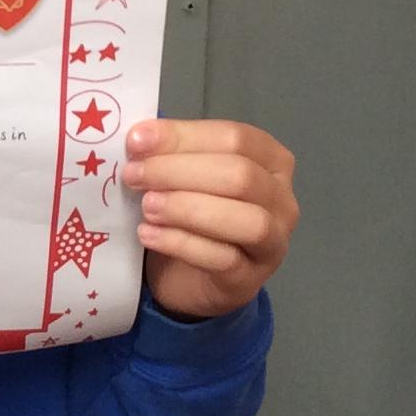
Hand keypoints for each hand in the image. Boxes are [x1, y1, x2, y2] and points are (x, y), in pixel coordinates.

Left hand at [121, 118, 296, 322]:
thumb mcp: (184, 175)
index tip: (136, 141)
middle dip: (179, 171)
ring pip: (243, 219)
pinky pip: (222, 259)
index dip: (184, 137)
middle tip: (133, 175)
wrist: (193, 277)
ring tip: (146, 206)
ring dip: (186, 208)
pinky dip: (180, 243)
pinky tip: (148, 234)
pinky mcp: (250, 278)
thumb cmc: (193, 213)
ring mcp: (273, 242)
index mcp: (271, 159)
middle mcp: (282, 198)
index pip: (235, 138)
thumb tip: (139, 138)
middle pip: (239, 175)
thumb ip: (170, 153)